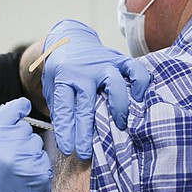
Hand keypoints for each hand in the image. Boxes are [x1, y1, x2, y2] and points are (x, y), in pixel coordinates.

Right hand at [0, 98, 51, 191]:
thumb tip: (10, 119)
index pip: (13, 112)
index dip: (19, 108)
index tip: (23, 108)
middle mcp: (12, 148)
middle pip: (26, 129)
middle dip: (20, 138)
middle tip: (10, 154)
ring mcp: (30, 163)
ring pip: (37, 145)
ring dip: (29, 153)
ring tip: (16, 170)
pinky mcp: (43, 176)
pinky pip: (44, 162)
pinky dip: (36, 167)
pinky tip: (23, 179)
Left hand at [42, 20, 150, 159]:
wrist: (69, 39)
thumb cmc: (61, 71)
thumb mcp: (52, 87)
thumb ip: (61, 108)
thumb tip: (70, 138)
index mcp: (63, 77)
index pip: (64, 108)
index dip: (66, 131)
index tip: (68, 150)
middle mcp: (84, 70)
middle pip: (86, 103)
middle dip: (86, 131)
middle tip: (86, 152)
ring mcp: (103, 63)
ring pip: (114, 84)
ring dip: (118, 107)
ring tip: (120, 125)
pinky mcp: (119, 59)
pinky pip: (134, 68)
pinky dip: (140, 82)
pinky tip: (138, 97)